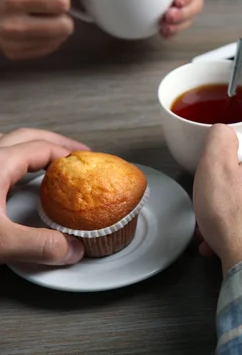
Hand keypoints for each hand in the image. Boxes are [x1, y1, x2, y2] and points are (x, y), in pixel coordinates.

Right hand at [0, 0, 76, 59]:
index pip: (61, 3)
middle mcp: (10, 26)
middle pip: (64, 26)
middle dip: (60, 10)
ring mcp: (10, 43)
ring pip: (60, 39)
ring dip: (55, 22)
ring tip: (37, 8)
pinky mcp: (13, 53)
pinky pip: (49, 48)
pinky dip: (47, 35)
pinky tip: (33, 20)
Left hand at [0, 128, 88, 264]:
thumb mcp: (0, 243)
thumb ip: (40, 246)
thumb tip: (73, 250)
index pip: (43, 147)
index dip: (69, 153)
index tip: (87, 162)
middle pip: (27, 136)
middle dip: (56, 143)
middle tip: (77, 155)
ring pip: (9, 143)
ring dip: (33, 149)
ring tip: (50, 164)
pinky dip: (15, 161)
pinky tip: (16, 180)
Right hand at [193, 124, 241, 275]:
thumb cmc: (236, 221)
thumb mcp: (214, 167)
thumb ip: (219, 139)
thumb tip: (225, 131)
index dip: (227, 167)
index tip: (218, 181)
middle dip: (231, 195)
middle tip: (216, 208)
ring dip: (237, 216)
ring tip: (219, 231)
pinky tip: (233, 242)